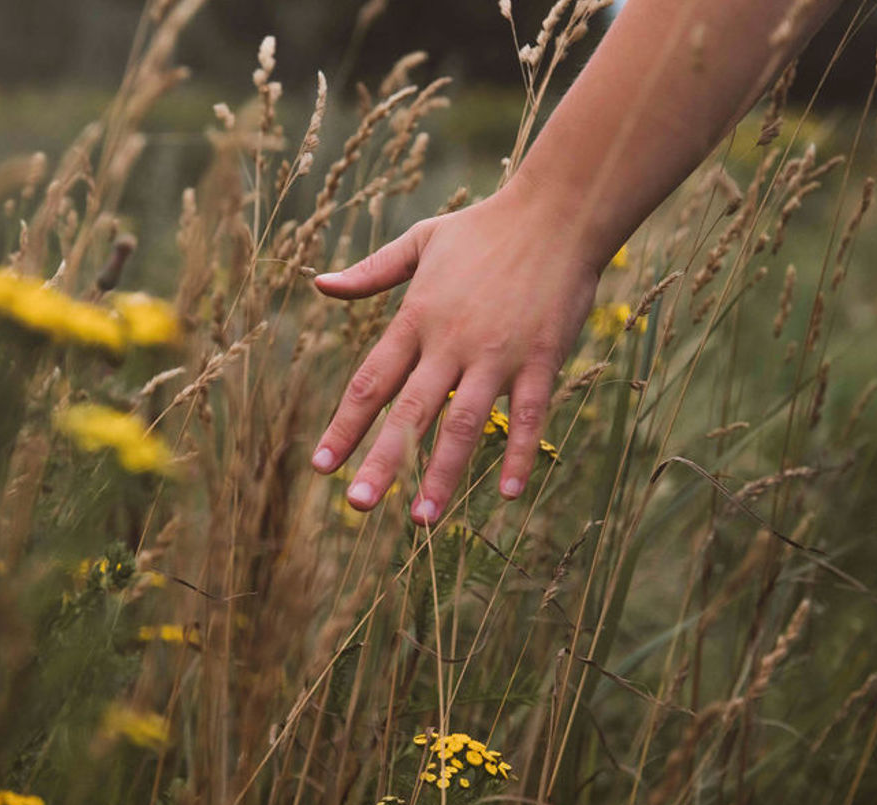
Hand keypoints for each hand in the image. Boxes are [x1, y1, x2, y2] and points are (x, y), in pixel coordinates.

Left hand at [311, 181, 600, 524]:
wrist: (558, 212)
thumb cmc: (486, 227)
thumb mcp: (420, 242)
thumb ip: (371, 273)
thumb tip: (318, 285)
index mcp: (417, 316)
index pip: (371, 381)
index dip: (344, 425)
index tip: (320, 466)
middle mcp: (451, 341)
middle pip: (410, 411)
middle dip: (381, 461)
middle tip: (356, 507)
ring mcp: (498, 354)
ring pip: (464, 423)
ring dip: (443, 474)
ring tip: (422, 520)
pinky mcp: (541, 359)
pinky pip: (529, 414)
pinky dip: (519, 453)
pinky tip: (509, 493)